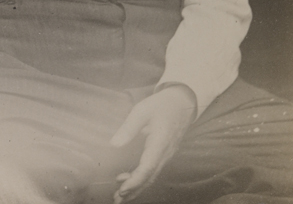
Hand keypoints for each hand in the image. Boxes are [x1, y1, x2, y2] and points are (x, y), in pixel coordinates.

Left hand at [110, 84, 196, 203]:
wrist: (182, 103)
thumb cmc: (162, 105)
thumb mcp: (142, 110)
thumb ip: (128, 127)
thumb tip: (114, 144)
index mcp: (160, 143)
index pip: (147, 168)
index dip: (135, 181)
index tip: (122, 189)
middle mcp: (165, 154)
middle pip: (149, 178)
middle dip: (134, 190)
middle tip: (117, 199)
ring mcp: (166, 155)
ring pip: (152, 176)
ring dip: (137, 187)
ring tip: (121, 195)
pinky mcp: (164, 154)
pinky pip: (154, 171)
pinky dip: (142, 179)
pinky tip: (130, 180)